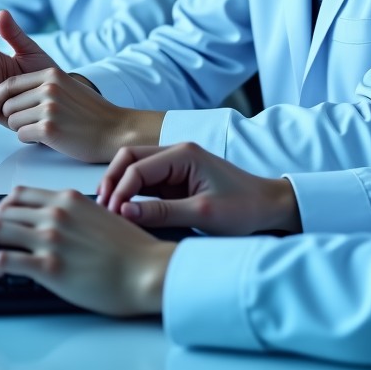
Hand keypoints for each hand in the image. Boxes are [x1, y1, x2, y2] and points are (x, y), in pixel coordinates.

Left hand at [0, 63, 163, 162]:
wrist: (115, 130)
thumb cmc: (89, 112)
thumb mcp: (67, 86)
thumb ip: (41, 85)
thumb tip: (7, 92)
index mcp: (51, 74)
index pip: (10, 84)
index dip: (2, 98)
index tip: (4, 108)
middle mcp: (49, 88)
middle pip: (7, 104)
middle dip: (15, 116)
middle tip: (33, 122)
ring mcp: (49, 108)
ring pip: (12, 121)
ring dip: (23, 128)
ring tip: (44, 129)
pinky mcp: (48, 129)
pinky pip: (21, 135)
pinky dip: (31, 139)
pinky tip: (49, 138)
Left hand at [0, 186, 174, 315]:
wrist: (147, 269)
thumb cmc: (131, 249)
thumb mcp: (100, 217)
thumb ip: (73, 215)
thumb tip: (53, 226)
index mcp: (69, 199)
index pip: (20, 194)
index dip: (0, 207)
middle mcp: (57, 212)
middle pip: (4, 209)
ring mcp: (52, 238)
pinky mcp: (50, 266)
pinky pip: (6, 260)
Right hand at [98, 142, 302, 235]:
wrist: (268, 206)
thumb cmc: (242, 208)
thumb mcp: (202, 213)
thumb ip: (162, 212)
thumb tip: (124, 213)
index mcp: (184, 154)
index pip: (137, 166)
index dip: (120, 191)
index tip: (112, 216)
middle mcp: (177, 153)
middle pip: (130, 158)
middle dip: (113, 181)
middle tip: (102, 209)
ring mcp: (175, 165)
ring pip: (135, 168)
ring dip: (119, 186)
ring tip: (108, 212)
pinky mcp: (176, 180)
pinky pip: (145, 182)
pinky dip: (131, 193)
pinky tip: (123, 212)